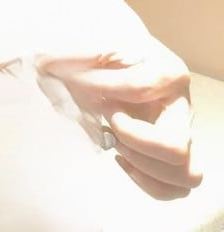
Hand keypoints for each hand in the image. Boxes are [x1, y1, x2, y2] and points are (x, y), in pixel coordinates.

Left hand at [37, 38, 203, 198]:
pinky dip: (147, 182)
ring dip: (142, 163)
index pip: (138, 87)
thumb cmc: (114, 54)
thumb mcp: (100, 42)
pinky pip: (175, 189)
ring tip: (114, 140)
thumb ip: (80, 53)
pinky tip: (119, 157)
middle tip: (108, 119)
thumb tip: (45, 63)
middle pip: (176, 146)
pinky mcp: (174, 158)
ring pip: (185, 173)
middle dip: (133, 139)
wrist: (127, 62)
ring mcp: (183, 135)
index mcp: (169, 72)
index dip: (100, 86)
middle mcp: (183, 108)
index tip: (74, 80)